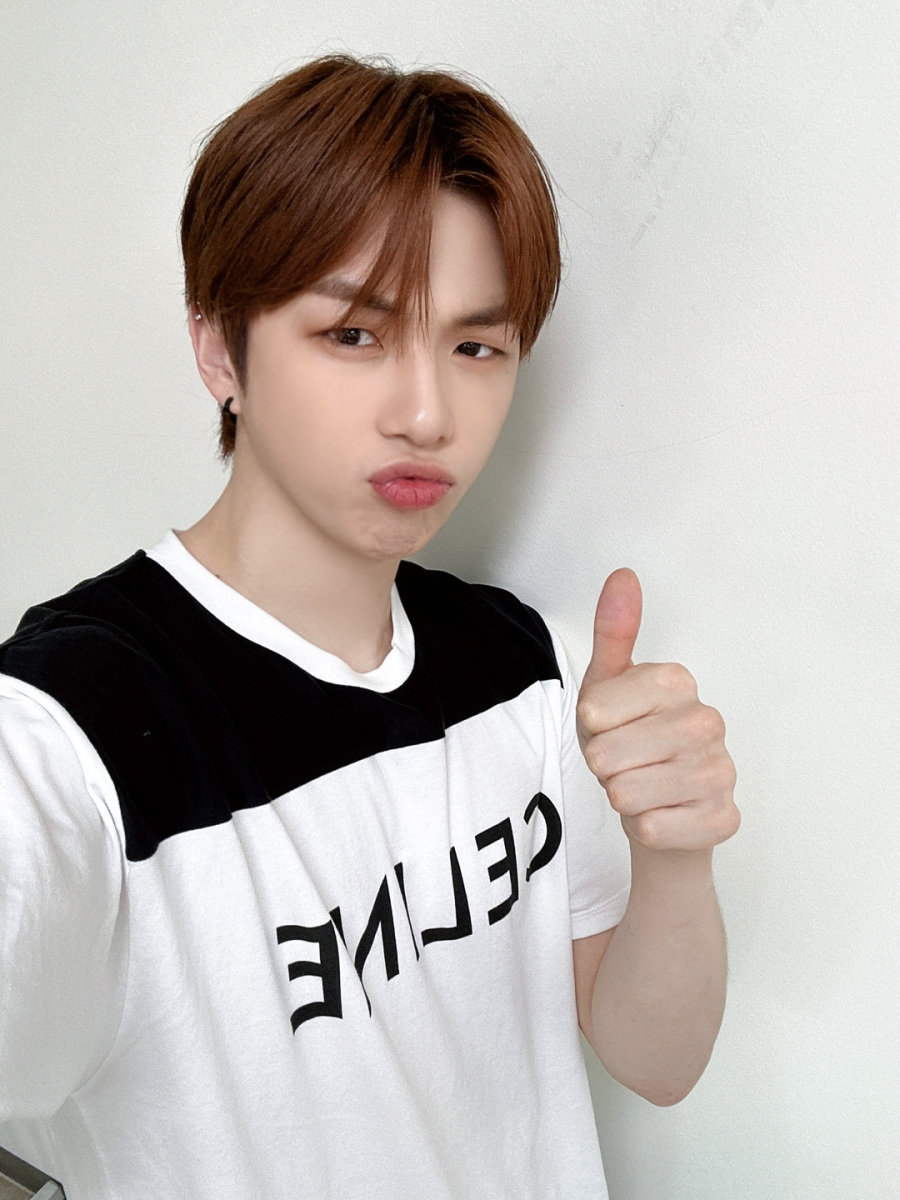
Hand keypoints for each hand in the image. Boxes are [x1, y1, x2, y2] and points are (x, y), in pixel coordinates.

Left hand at [576, 569, 739, 853]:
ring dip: (623, 797)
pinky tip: (663, 812)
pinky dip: (645, 828)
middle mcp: (707, 721)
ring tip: (642, 785)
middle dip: (604, 767)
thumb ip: (613, 631)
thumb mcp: (608, 685)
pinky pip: (651, 830)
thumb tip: (623, 576)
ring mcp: (721, 771)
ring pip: (626, 795)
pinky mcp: (724, 818)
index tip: (611, 727)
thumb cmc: (631, 739)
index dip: (591, 728)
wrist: (661, 803)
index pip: (594, 712)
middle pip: (607, 757)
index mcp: (676, 681)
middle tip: (626, 761)